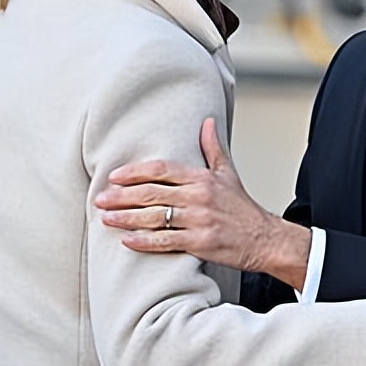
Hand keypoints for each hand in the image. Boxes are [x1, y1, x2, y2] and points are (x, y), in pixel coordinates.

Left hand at [94, 118, 310, 288]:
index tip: (114, 177)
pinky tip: (127, 240)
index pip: (161, 169)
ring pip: (154, 217)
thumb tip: (208, 122)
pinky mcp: (200, 243)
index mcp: (202, 177)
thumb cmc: (243, 208)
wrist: (265, 238)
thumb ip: (213, 148)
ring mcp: (199, 220)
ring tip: (106, 219)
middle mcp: (199, 196)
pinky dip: (144, 241)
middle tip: (100, 199)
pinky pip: (165, 241)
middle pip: (151, 192)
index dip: (135, 172)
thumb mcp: (229, 173)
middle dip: (121, 196)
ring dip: (126, 218)